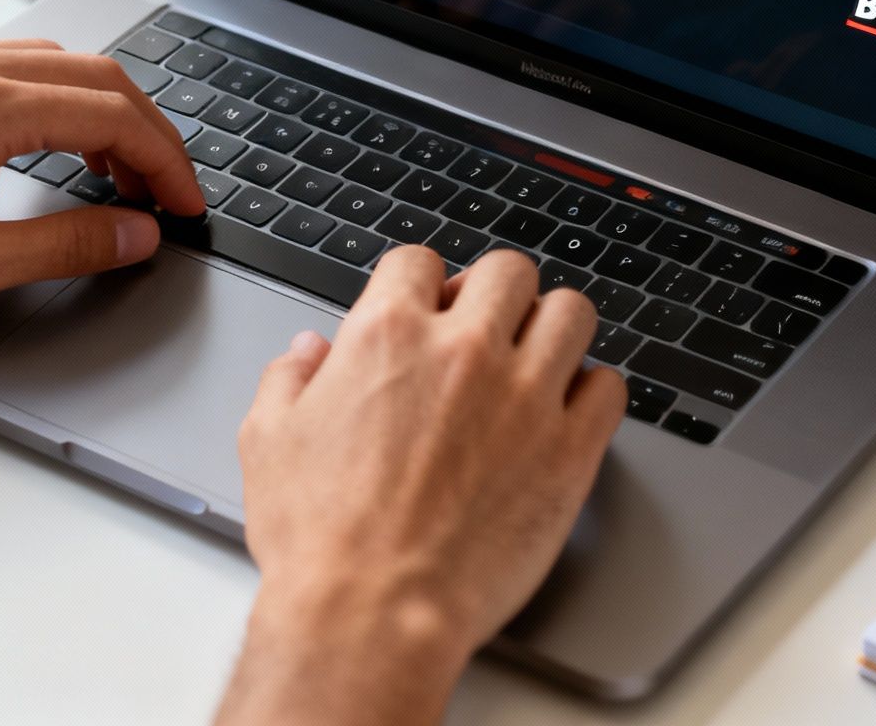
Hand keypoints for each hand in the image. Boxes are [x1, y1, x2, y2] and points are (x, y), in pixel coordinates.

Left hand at [0, 40, 202, 315]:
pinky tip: (54, 147)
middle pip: (99, 76)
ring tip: (118, 176)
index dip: (167, 161)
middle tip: (167, 192)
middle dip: (148, 134)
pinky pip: (14, 67)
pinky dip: (57, 102)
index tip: (185, 202)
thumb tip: (134, 234)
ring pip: (58, 64)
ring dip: (104, 113)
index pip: (116, 113)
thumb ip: (67, 245)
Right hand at [221, 248, 623, 723]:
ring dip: (552, 329)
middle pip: (508, 272)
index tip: (424, 311)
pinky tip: (566, 413)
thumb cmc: (319, 539)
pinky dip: (592, 392)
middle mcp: (464, 351)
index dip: (420, 285)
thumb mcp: (267, 441)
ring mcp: (525, 397)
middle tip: (484, 331)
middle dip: (494, 295)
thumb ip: (289, 378)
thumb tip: (308, 352)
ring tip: (535, 361)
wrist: (371, 613)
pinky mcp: (569, 451)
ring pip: (570, 312)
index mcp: (388, 335)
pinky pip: (608, 387)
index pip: (420, 262)